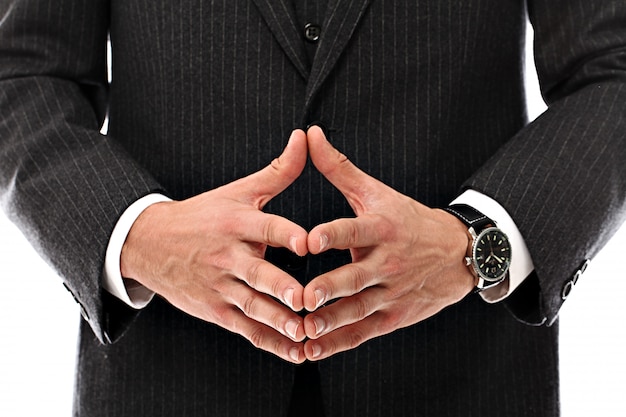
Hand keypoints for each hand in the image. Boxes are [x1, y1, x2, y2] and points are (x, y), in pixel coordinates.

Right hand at [121, 130, 308, 362]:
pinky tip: (294, 352)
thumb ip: (279, 170)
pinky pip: (245, 328)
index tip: (309, 241)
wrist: (149, 243)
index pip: (264, 226)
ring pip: (252, 306)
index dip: (286, 234)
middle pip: (257, 273)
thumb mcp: (238, 190)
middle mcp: (228, 255)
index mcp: (237, 223)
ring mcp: (220, 286)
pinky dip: (269, 342)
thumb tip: (306, 136)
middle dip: (280, 287)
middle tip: (304, 299)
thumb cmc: (204, 214)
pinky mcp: (215, 310)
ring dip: (278, 322)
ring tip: (304, 334)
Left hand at [301, 126, 474, 360]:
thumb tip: (309, 133)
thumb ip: (338, 167)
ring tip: (305, 330)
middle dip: (330, 288)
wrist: (458, 252)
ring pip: (358, 309)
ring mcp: (391, 292)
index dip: (334, 234)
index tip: (311, 239)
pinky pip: (364, 331)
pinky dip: (339, 342)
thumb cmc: (408, 219)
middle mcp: (387, 262)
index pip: (355, 230)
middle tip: (305, 297)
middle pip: (356, 277)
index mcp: (381, 228)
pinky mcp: (394, 316)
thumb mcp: (377, 191)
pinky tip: (313, 350)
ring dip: (332, 322)